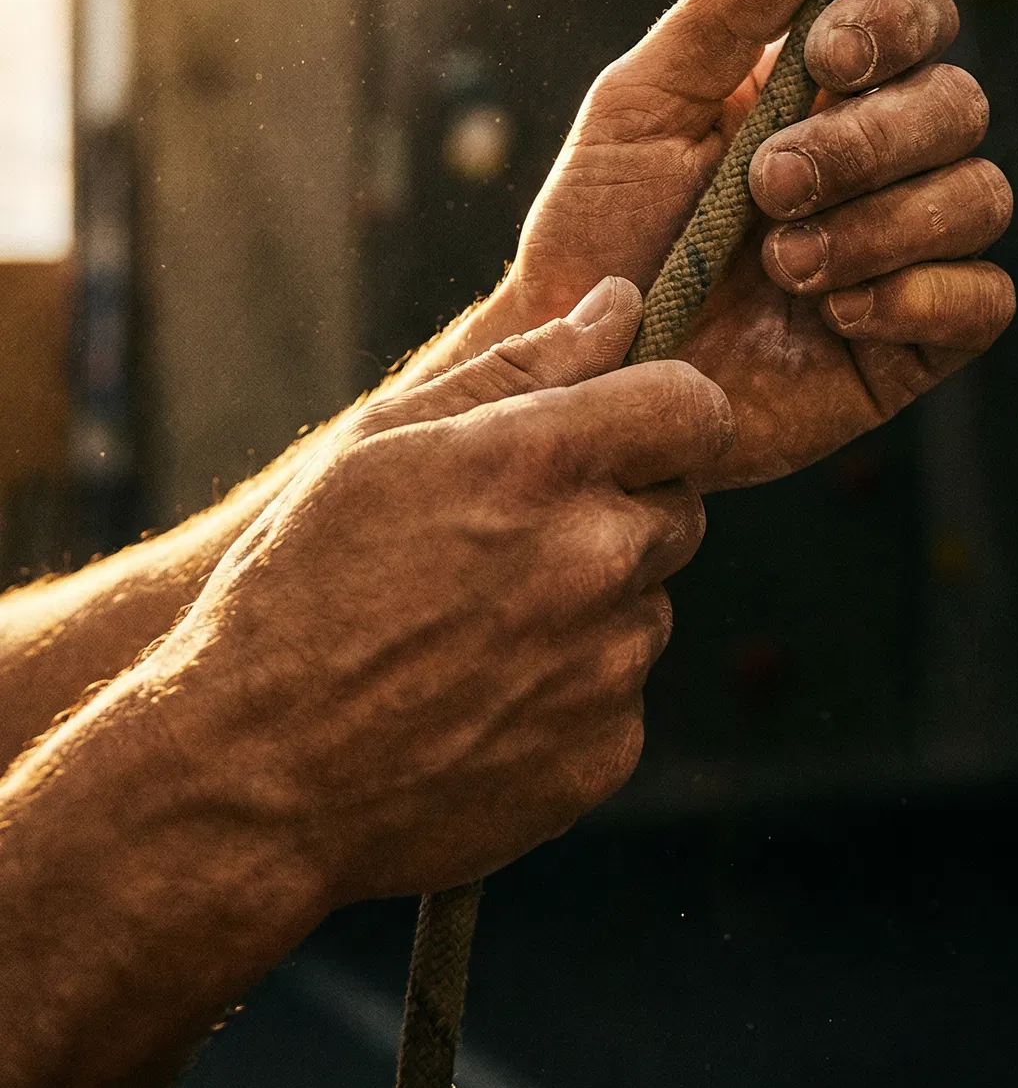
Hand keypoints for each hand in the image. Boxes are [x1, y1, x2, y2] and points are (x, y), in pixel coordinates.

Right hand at [141, 278, 730, 902]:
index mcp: (540, 464)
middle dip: (620, 510)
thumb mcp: (379, 446)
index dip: (671, 408)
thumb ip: (519, 367)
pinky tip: (479, 700)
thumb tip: (618, 307)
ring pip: (647, 604)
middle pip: (679, 506)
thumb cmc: (297, 590)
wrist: (252, 780)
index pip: (695, 406)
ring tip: (473, 631)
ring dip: (593, 604)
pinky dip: (571, 691)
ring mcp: (609, 664)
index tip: (635, 426)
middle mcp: (595, 559)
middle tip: (508, 542)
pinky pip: (620, 693)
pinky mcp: (608, 751)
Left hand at [483, 0, 1013, 485]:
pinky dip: (918, 297)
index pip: (916, 18)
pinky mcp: (911, 341)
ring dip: (880, 225)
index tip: (827, 57)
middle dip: (867, 143)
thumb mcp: (640, 108)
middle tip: (770, 186)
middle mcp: (879, 161)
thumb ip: (722, 14)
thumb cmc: (601, 231)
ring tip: (782, 265)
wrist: (585, 375)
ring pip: (980, 198)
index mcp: (822, 90)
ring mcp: (903, 251)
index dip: (895, 24)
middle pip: (959, 106)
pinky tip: (835, 314)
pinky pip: (983, 301)